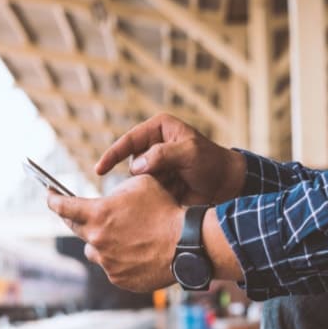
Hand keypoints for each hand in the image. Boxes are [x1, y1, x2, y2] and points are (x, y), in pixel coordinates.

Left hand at [46, 176, 182, 292]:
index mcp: (98, 214)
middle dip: (75, 219)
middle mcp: (96, 240)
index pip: (62, 207)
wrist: (185, 245)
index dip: (52, 199)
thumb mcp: (141, 185)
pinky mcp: (118, 278)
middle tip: (79, 214)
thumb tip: (111, 198)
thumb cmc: (165, 210)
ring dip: (100, 243)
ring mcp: (106, 262)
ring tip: (120, 237)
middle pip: (74, 229)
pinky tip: (136, 253)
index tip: (48, 195)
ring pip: (94, 251)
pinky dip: (119, 260)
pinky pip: (112, 267)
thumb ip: (118, 190)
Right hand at [95, 113, 246, 205]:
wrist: (229, 186)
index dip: (113, 155)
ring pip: (137, 179)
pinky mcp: (160, 183)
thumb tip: (136, 165)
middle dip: (138, 176)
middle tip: (155, 184)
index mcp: (159, 129)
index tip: (99, 170)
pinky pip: (146, 191)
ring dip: (146, 188)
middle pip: (131, 162)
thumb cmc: (213, 164)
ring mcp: (156, 166)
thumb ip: (163, 155)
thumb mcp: (190, 153)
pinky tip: (164, 199)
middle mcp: (154, 145)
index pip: (129, 140)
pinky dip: (150, 197)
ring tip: (169, 190)